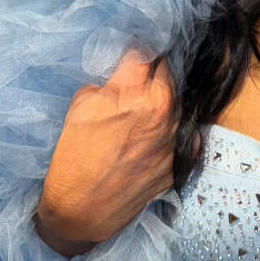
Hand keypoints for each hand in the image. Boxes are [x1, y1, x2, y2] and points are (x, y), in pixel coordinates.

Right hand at [35, 51, 180, 253]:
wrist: (82, 211)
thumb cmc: (74, 157)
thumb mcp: (81, 106)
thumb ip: (108, 83)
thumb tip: (124, 74)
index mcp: (134, 92)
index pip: (147, 51)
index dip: (140, 50)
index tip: (137, 53)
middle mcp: (162, 108)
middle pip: (169, 70)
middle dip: (156, 69)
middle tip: (144, 76)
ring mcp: (176, 134)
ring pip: (179, 99)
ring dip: (166, 97)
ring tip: (147, 107)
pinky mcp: (183, 157)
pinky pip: (185, 129)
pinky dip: (174, 127)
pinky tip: (155, 134)